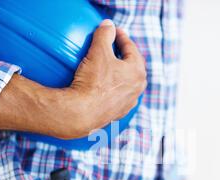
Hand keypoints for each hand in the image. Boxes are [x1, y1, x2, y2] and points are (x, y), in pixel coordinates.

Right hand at [54, 19, 146, 138]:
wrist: (82, 112)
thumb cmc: (93, 81)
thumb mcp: (98, 51)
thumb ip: (104, 35)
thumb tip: (108, 25)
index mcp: (137, 72)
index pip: (132, 49)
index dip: (122, 37)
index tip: (115, 31)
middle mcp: (137, 89)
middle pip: (133, 67)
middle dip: (125, 56)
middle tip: (116, 48)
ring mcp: (128, 103)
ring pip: (127, 84)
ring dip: (120, 74)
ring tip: (111, 68)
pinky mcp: (117, 114)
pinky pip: (118, 97)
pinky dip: (113, 89)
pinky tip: (104, 88)